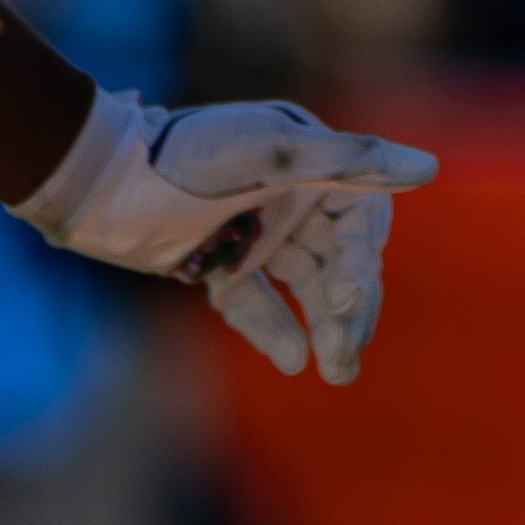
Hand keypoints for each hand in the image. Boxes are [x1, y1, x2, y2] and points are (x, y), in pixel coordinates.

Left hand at [17, 86, 441, 380]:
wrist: (98, 181)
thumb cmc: (185, 156)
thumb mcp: (270, 152)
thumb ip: (349, 160)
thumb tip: (427, 166)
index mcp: (310, 162)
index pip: (360, 218)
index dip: (360, 260)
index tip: (340, 300)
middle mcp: (290, 198)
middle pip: (340, 259)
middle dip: (349, 308)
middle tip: (345, 354)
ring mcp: (256, 234)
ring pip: (305, 287)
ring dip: (325, 328)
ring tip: (338, 371)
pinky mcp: (221, 267)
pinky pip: (259, 305)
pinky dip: (275, 330)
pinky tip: (292, 360)